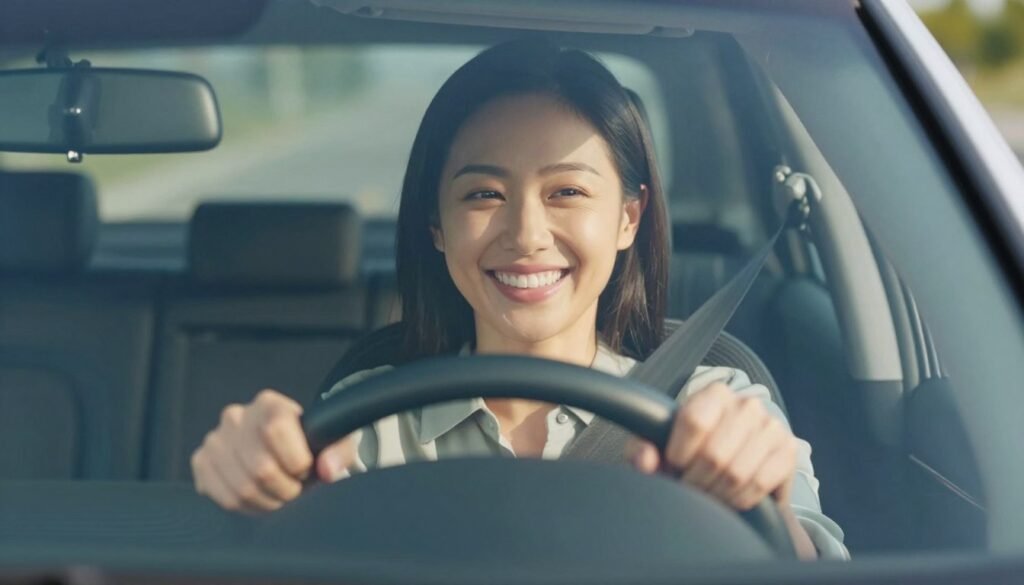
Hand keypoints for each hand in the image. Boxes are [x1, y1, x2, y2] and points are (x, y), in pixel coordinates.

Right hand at [191, 389, 356, 512]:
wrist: (284, 450)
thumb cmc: (311, 445)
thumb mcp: (335, 442)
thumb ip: (339, 451)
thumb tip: (328, 470)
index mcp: (269, 404)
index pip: (275, 430)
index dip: (297, 461)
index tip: (306, 468)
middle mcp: (237, 416)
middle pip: (260, 467)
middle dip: (285, 489)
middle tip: (295, 489)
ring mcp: (215, 439)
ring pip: (242, 488)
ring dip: (268, 502)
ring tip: (279, 495)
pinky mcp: (201, 461)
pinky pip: (223, 497)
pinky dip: (247, 508)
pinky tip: (260, 499)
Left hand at [626, 382, 798, 509]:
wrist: (735, 462)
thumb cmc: (690, 451)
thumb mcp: (660, 446)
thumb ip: (643, 449)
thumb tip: (645, 462)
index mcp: (714, 394)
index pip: (695, 421)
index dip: (679, 453)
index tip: (674, 466)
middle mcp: (747, 405)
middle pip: (714, 454)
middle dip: (696, 481)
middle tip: (690, 488)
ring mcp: (772, 427)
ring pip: (737, 474)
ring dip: (717, 494)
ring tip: (708, 495)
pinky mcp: (788, 452)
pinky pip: (759, 485)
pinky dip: (740, 500)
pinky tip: (731, 497)